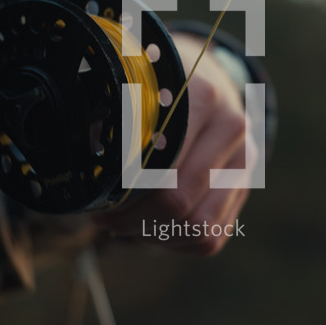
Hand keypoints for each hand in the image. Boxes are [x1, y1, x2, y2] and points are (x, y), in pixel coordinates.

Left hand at [92, 33, 255, 254]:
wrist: (211, 82)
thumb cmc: (157, 92)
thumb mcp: (131, 91)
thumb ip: (110, 122)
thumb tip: (81, 162)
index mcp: (202, 96)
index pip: (162, 162)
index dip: (125, 190)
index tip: (101, 197)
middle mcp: (231, 130)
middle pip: (179, 200)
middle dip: (134, 219)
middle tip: (107, 218)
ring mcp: (244, 163)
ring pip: (199, 227)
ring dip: (156, 235)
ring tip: (127, 224)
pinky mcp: (244, 191)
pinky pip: (210, 238)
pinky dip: (176, 241)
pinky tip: (153, 226)